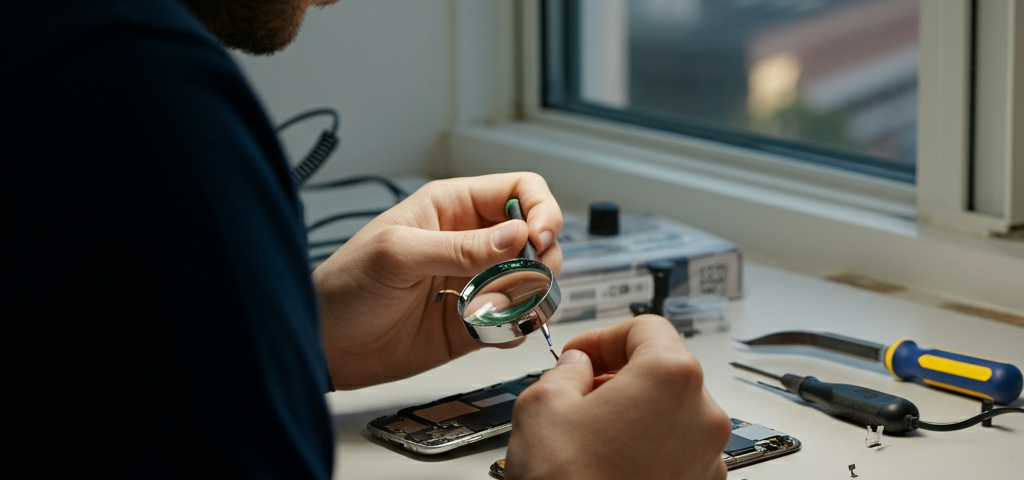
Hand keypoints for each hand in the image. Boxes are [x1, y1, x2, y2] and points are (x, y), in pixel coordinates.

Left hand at [312, 173, 561, 388]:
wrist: (325, 347)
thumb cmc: (345, 287)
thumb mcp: (398, 255)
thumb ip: (459, 246)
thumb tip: (519, 236)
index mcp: (452, 207)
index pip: (520, 190)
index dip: (540, 210)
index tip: (538, 239)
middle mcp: (471, 241)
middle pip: (538, 236)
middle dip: (542, 257)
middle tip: (523, 279)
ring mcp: (476, 282)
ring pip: (535, 279)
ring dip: (533, 294)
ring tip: (502, 309)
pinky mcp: (476, 322)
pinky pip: (517, 320)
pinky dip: (518, 327)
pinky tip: (493, 331)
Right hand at [505, 315, 732, 479]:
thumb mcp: (541, 405)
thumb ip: (565, 370)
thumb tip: (576, 367)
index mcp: (671, 378)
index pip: (645, 327)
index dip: (603, 336)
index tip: (580, 354)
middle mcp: (703, 417)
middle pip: (664, 369)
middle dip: (619, 374)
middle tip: (579, 392)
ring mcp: (708, 459)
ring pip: (671, 412)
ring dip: (633, 413)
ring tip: (589, 434)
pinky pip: (676, 451)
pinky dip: (646, 447)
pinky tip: (606, 463)